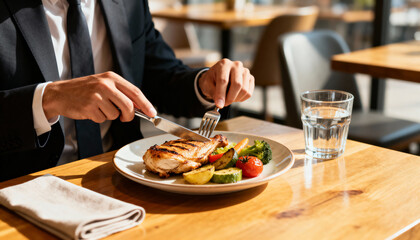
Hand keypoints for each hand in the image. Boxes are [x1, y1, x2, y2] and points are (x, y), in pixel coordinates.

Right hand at [42, 71, 156, 122]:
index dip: (146, 104)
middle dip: (129, 116)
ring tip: (98, 107)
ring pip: (115, 115)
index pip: (135, 92)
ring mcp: (96, 96)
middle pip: (128, 106)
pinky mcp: (89, 107)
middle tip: (124, 118)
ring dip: (109, 116)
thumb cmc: (85, 90)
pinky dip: (98, 118)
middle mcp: (105, 85)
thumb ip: (122, 93)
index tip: (153, 113)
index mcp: (111, 77)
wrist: (60, 93)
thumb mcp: (104, 85)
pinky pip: (102, 119)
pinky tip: (90, 110)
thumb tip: (140, 106)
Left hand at [198, 59, 254, 107]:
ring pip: (244, 90)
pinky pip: (249, 93)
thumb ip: (213, 93)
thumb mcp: (207, 84)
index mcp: (224, 64)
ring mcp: (245, 71)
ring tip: (228, 98)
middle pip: (237, 84)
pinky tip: (234, 96)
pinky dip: (241, 98)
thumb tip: (220, 103)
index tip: (219, 105)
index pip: (224, 80)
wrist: (218, 76)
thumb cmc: (212, 80)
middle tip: (224, 104)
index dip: (221, 94)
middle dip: (230, 98)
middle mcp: (236, 65)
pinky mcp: (250, 78)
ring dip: (235, 99)